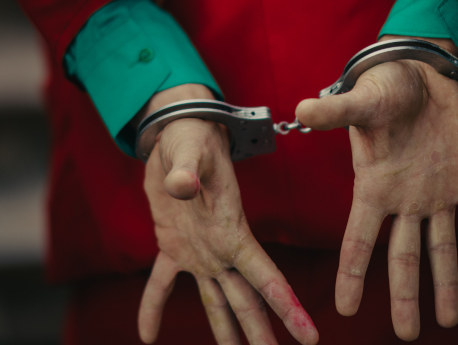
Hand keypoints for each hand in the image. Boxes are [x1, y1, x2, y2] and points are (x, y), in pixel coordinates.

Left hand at [137, 86, 318, 344]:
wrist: (178, 133)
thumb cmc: (192, 137)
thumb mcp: (191, 150)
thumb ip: (186, 171)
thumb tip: (181, 186)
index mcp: (233, 230)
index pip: (266, 276)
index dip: (287, 307)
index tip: (309, 336)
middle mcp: (221, 248)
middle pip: (246, 300)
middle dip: (260, 332)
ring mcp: (198, 251)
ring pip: (216, 300)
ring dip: (225, 331)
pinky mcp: (173, 246)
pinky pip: (162, 284)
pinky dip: (153, 307)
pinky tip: (147, 334)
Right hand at [295, 38, 457, 340]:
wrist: (420, 70)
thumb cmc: (384, 87)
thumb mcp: (360, 102)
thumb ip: (334, 113)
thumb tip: (300, 110)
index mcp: (374, 188)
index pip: (359, 241)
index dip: (352, 275)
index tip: (345, 310)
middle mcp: (404, 200)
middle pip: (402, 257)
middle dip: (404, 296)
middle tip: (407, 333)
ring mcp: (438, 191)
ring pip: (442, 247)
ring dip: (447, 283)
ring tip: (449, 320)